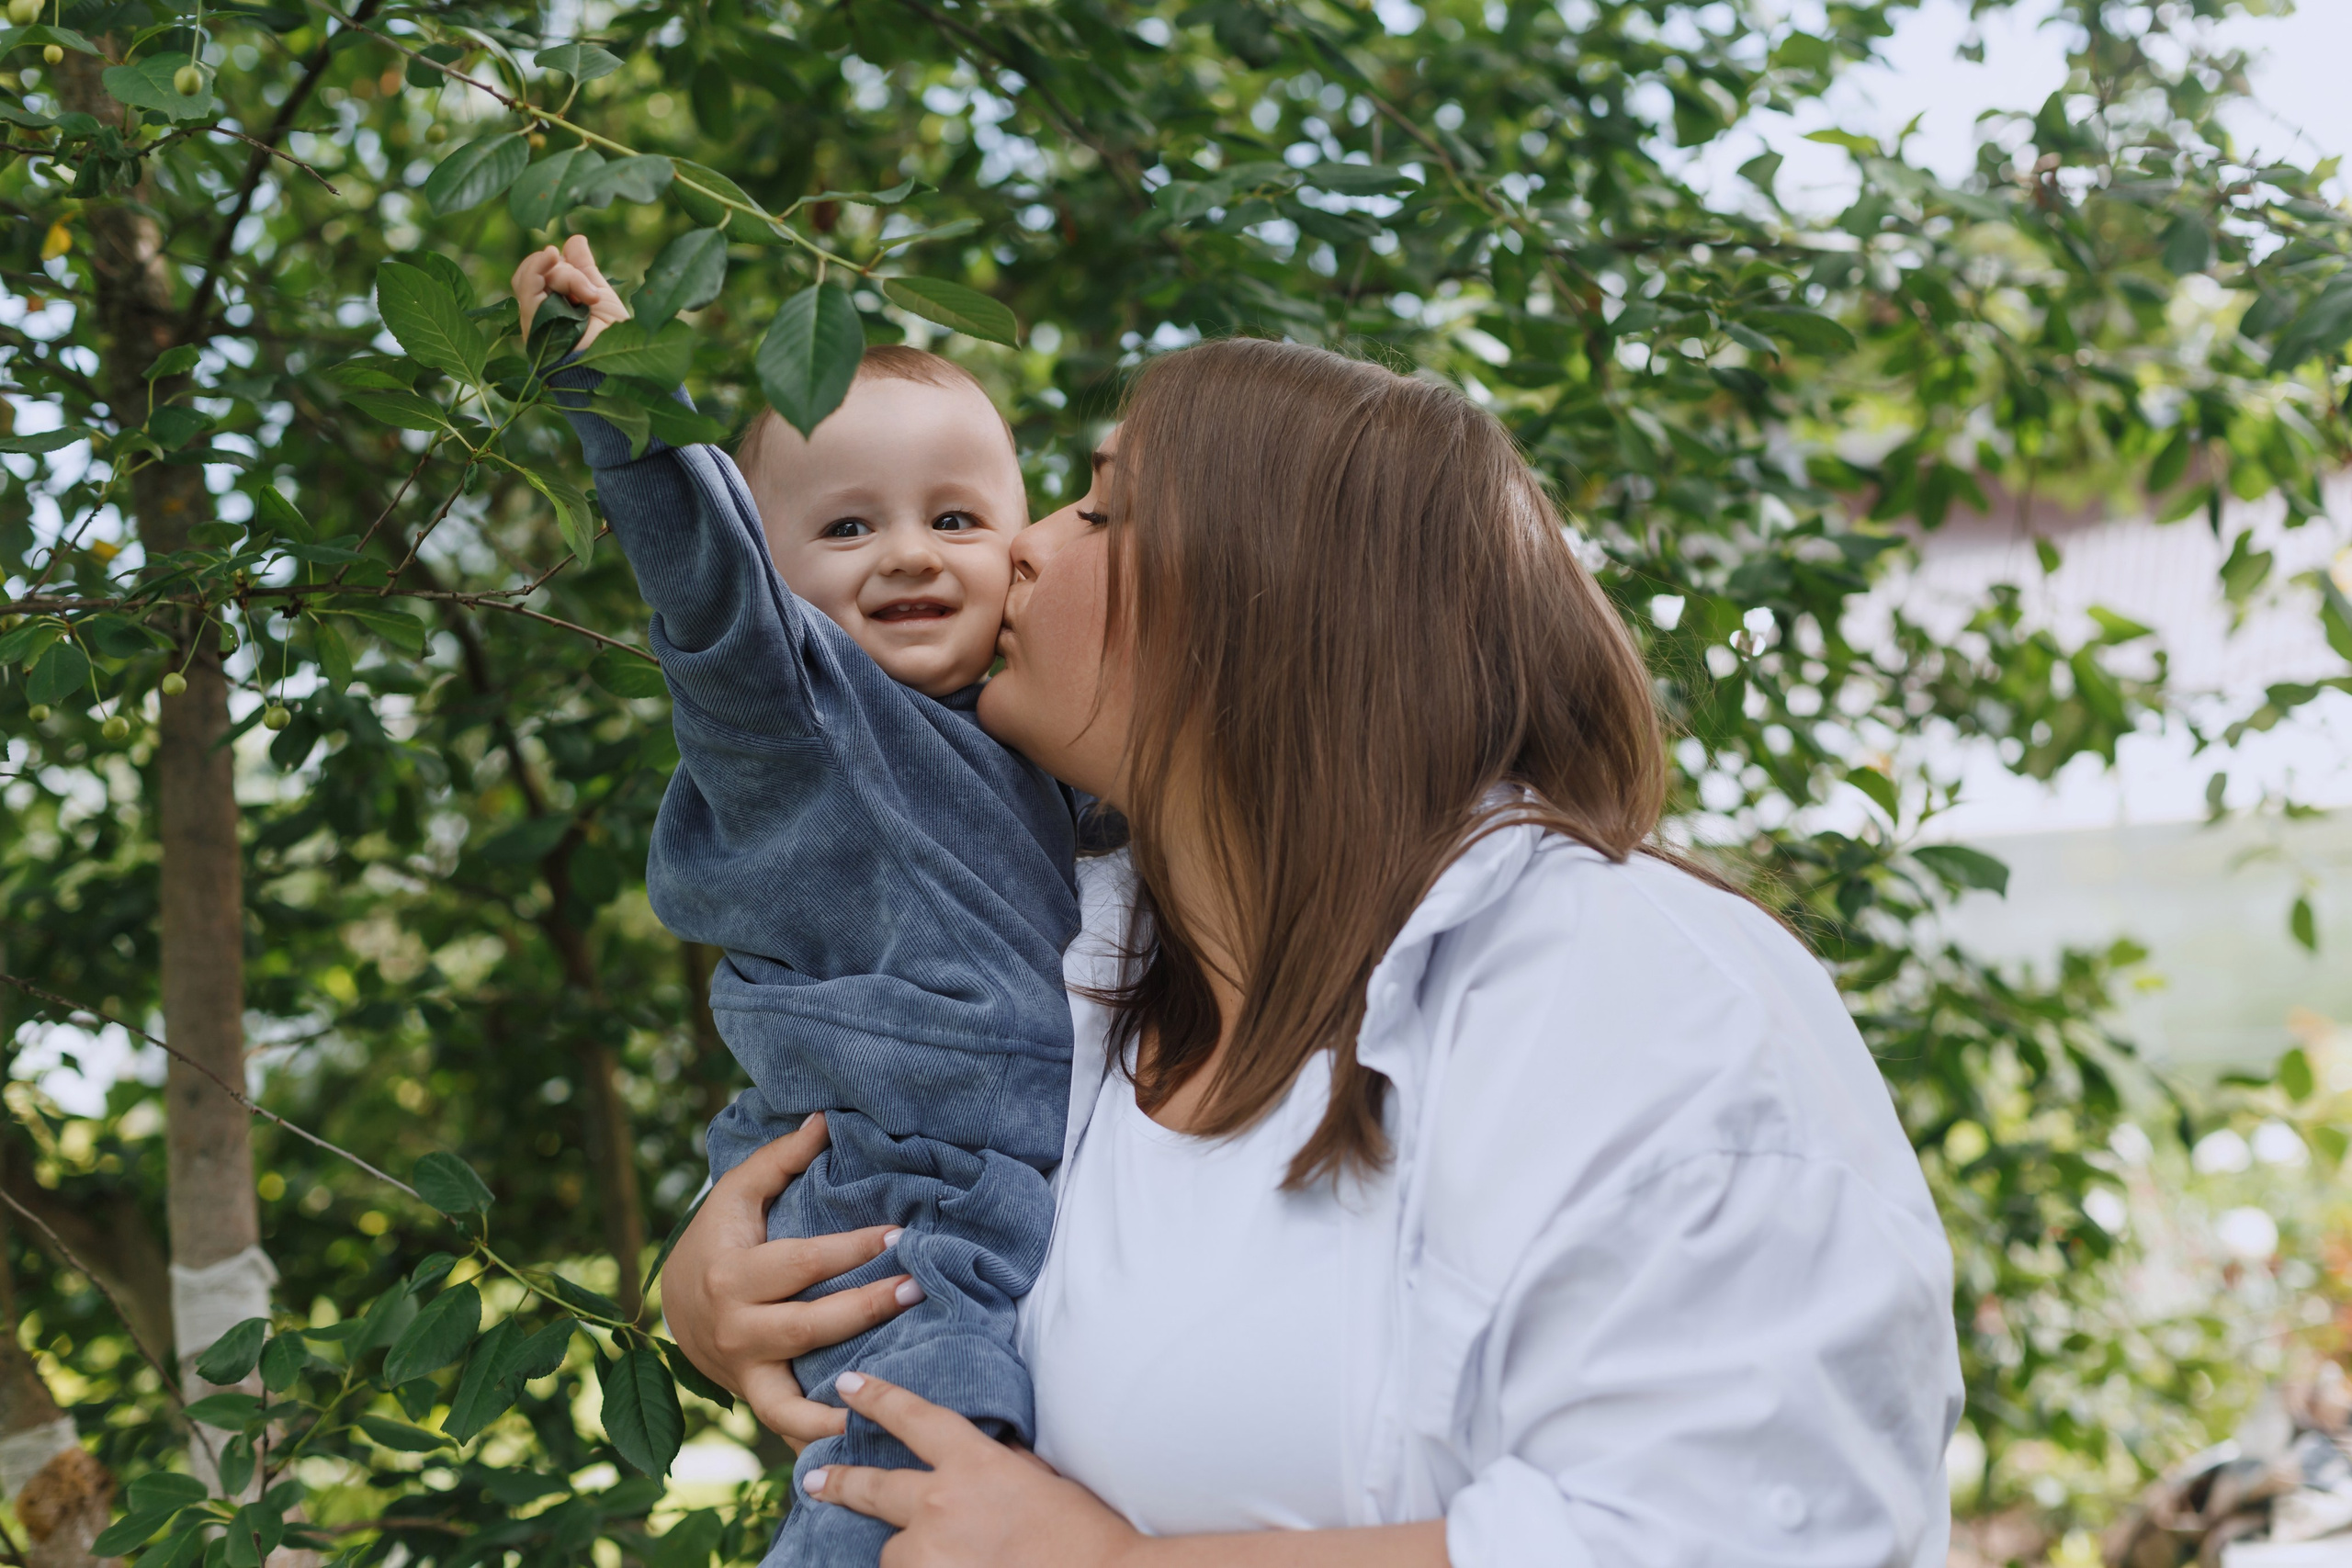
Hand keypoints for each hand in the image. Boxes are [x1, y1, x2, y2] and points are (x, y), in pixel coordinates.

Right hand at [511, 234, 629, 350]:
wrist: (622, 362)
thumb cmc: (614, 337)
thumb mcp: (600, 295)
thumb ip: (584, 269)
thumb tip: (574, 239)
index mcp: (551, 311)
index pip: (538, 276)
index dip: (554, 263)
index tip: (575, 262)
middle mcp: (538, 318)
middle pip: (532, 274)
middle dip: (564, 270)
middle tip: (590, 291)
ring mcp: (533, 323)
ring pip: (532, 278)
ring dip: (564, 276)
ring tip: (588, 294)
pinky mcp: (533, 327)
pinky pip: (526, 289)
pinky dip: (537, 268)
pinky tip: (550, 255)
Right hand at [659, 1115, 926, 1447]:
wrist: (672, 1302)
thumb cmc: (716, 1237)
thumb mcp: (736, 1192)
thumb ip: (780, 1159)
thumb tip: (825, 1120)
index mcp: (732, 1275)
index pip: (804, 1262)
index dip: (853, 1248)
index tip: (901, 1234)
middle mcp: (736, 1330)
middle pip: (810, 1325)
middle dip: (867, 1309)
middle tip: (917, 1287)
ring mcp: (743, 1373)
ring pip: (793, 1400)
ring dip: (842, 1402)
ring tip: (891, 1392)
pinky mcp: (753, 1399)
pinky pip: (787, 1428)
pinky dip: (819, 1440)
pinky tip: (863, 1437)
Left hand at [805, 1372, 1143, 1567]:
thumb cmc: (1081, 1532)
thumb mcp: (1040, 1480)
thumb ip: (999, 1465)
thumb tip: (983, 1457)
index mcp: (973, 1463)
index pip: (914, 1419)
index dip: (878, 1399)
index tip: (849, 1386)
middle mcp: (940, 1503)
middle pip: (872, 1486)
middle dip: (838, 1481)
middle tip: (813, 1478)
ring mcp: (928, 1552)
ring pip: (893, 1549)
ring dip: (912, 1554)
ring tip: (954, 1558)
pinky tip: (955, 1567)